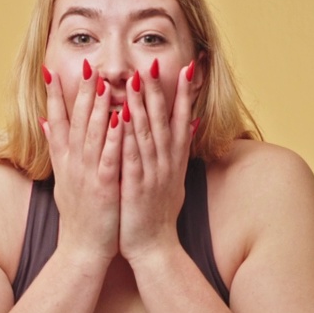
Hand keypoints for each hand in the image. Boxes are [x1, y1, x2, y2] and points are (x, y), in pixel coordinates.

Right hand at [41, 60, 124, 264]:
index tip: (53, 70)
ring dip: (97, 108)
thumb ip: (57, 150)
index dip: (55, 96)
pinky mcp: (103, 187)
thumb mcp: (62, 181)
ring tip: (102, 82)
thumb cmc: (78, 216)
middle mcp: (72, 164)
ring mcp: (87, 175)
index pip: (56, 121)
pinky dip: (112, 139)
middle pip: (75, 121)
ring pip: (91, 135)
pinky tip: (118, 120)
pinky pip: (108, 158)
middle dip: (80, 92)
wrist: (81, 251)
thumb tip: (46, 124)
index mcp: (64, 161)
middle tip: (84, 65)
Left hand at [118, 58, 198, 261]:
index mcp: (174, 162)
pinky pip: (130, 157)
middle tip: (154, 62)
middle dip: (158, 91)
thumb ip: (179, 153)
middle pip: (164, 121)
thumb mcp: (174, 181)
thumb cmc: (159, 215)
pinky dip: (126, 137)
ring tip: (134, 79)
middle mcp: (166, 165)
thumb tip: (193, 126)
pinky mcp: (135, 188)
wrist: (155, 249)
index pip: (181, 121)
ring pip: (146, 134)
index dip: (183, 95)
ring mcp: (152, 175)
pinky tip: (120, 118)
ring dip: (141, 105)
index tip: (185, 68)